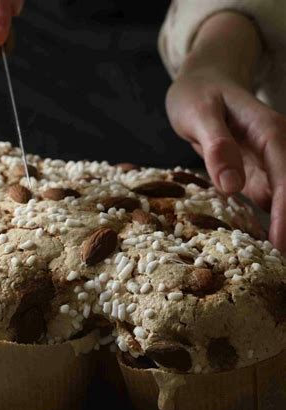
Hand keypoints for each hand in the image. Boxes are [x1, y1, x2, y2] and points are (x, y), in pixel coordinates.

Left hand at [166, 12, 285, 250]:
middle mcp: (274, 149)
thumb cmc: (198, 94)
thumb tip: (230, 186)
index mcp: (268, 131)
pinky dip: (267, 221)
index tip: (280, 245)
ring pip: (282, 199)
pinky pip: (265, 199)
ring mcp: (265, 162)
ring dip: (282, 227)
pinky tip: (260, 245)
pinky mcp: (253, 172)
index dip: (285, 213)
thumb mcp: (199, 114)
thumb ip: (216, 146)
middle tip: (279, 263)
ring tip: (273, 260)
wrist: (201, 81)